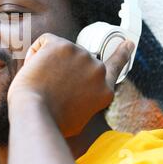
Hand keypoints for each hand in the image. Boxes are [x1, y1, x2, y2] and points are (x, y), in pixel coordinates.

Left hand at [7, 33, 133, 136]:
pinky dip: (35, 53)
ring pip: (59, 51)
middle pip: (76, 60)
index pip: (116, 66)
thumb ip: (86, 102)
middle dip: (62, 69)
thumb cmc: (51, 121)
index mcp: (104, 90)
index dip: (121, 54)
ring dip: (47, 63)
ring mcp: (81, 55)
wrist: (36, 113)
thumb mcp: (79, 120)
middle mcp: (97, 70)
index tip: (127, 43)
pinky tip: (35, 69)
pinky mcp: (62, 45)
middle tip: (49, 88)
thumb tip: (77, 97)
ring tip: (42, 84)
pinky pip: (45, 42)